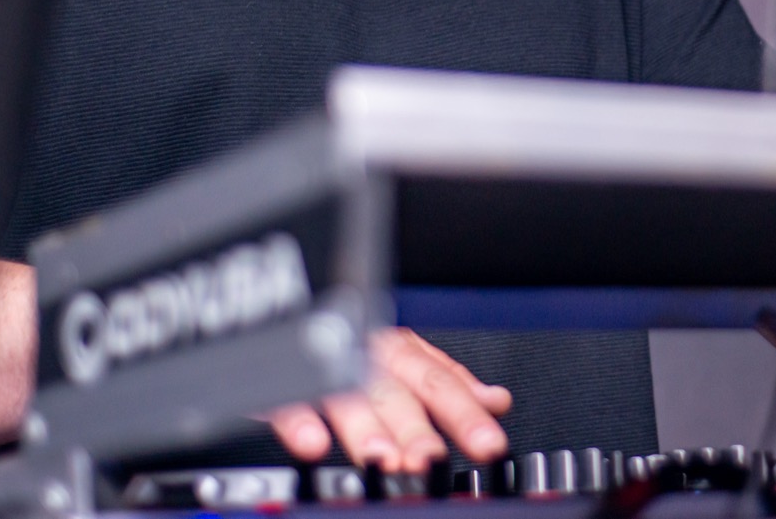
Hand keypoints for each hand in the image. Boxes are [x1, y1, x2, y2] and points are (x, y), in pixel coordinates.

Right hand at [268, 328, 511, 470]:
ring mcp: (323, 370)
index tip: (490, 445)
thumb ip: (448, 382)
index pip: (440, 383)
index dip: (466, 414)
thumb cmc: (355, 349)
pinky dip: (299, 420)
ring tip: (383, 458)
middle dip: (415, 428)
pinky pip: (286, 400)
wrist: (291, 315)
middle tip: (431, 459)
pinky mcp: (279, 382)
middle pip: (395, 393)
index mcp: (400, 353)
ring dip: (365, 428)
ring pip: (346, 397)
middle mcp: (367, 358)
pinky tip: (313, 443)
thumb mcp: (405, 360)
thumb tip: (496, 401)